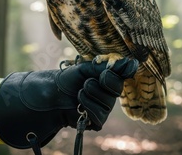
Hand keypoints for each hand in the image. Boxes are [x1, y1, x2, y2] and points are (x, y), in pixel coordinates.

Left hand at [0, 57, 137, 148]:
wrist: (51, 95)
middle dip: (100, 84)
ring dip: (90, 95)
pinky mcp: (97, 121)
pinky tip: (79, 104)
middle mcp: (110, 93)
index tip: (103, 72)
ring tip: (78, 92)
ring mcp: (104, 107)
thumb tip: (129, 62)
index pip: (124, 75)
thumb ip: (106, 66)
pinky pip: (100, 116)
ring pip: (108, 104)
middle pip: (117, 89)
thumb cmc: (67, 79)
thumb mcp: (85, 68)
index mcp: (109, 77)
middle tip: (85, 82)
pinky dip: (88, 108)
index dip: (115, 74)